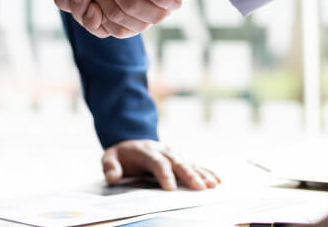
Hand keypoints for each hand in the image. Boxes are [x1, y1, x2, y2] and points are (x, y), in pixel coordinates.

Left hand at [102, 140, 219, 190]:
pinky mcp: (180, 158)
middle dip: (189, 175)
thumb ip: (110, 166)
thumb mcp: (110, 156)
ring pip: (189, 163)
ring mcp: (173, 153)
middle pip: (177, 162)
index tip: (170, 188)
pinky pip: (195, 164)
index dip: (164, 174)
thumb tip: (113, 177)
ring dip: (201, 173)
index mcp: (146, 151)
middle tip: (199, 188)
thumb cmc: (122, 154)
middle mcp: (163, 151)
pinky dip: (206, 171)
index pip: (157, 163)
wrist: (133, 139)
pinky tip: (216, 180)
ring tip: (212, 185)